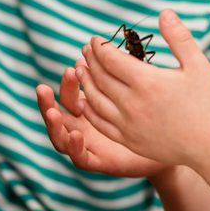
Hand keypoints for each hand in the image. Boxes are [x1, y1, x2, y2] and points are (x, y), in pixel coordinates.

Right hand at [36, 68, 168, 178]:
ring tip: (52, 112)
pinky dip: (75, 148)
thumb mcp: (134, 92)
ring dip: (54, 125)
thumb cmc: (151, 116)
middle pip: (57, 114)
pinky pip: (81, 158)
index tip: (74, 65)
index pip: (69, 94)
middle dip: (47, 101)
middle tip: (42, 88)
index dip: (68, 82)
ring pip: (61, 138)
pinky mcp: (99, 163)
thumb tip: (110, 47)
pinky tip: (76, 136)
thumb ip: (120, 74)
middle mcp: (83, 127)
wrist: (168, 147)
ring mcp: (89, 146)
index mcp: (88, 109)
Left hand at [75, 9, 209, 170]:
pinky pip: (101, 124)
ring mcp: (128, 124)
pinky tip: (85, 103)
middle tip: (85, 50)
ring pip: (96, 100)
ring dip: (85, 82)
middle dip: (90, 60)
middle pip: (100, 77)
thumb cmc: (209, 103)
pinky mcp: (130, 141)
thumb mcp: (198, 65)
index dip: (99, 47)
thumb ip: (179, 37)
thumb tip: (165, 12)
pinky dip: (90, 110)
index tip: (95, 39)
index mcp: (146, 81)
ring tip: (79, 70)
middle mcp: (132, 103)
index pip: (111, 59)